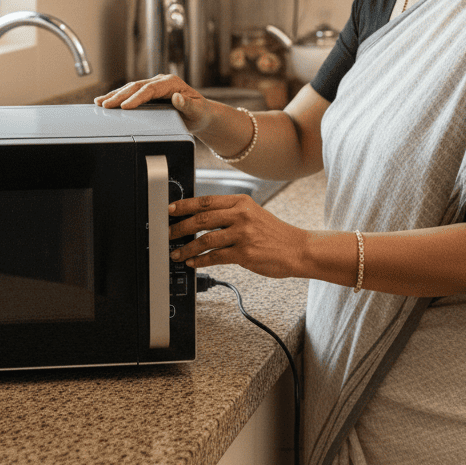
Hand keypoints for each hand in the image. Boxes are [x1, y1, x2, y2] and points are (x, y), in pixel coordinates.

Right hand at [94, 74, 212, 132]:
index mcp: (171, 83)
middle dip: (120, 95)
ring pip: (131, 88)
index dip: (136, 97)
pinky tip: (106, 100)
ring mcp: (154, 85)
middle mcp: (161, 81)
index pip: (150, 89)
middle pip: (136, 86)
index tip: (125, 107)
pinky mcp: (149, 92)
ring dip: (115, 95)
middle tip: (106, 105)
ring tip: (100, 102)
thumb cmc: (200, 113)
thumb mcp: (198, 111)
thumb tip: (177, 98)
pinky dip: (118, 96)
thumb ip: (188, 105)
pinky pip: (131, 92)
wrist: (201, 114)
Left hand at [168, 192, 307, 278]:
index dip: (185, 205)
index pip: (206, 200)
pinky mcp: (245, 253)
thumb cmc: (274, 233)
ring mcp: (243, 234)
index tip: (170, 209)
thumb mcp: (253, 213)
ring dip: (187, 248)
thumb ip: (231, 213)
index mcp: (241, 202)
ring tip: (176, 253)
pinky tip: (193, 263)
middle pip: (202, 218)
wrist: (297, 249)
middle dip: (180, 227)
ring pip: (205, 240)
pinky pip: (215, 257)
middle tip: (168, 234)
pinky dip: (200, 261)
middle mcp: (241, 215)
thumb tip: (201, 218)